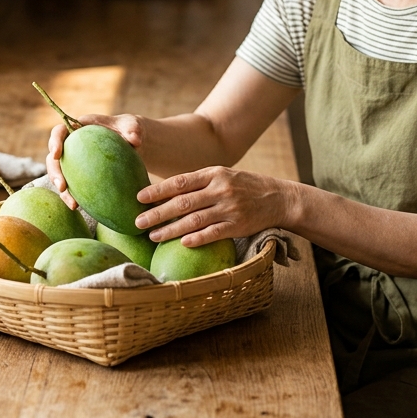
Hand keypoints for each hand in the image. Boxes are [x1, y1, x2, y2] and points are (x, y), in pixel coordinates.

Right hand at [46, 113, 145, 208]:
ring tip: (73, 204)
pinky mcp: (81, 176)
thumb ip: (133, 129)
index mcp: (78, 129)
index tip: (57, 154)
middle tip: (62, 186)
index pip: (59, 131)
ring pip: (60, 175)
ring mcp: (74, 162)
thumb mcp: (133, 126)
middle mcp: (71, 145)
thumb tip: (135, 140)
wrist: (133, 143)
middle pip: (53, 158)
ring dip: (62, 191)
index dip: (54, 141)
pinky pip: (73, 187)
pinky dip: (73, 197)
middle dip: (54, 172)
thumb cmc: (130, 130)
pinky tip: (78, 208)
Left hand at [135, 167, 295, 247]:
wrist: (278, 197)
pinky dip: (197, 238)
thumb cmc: (244, 187)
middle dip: (157, 213)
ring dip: (171, 229)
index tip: (139, 198)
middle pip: (182, 202)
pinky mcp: (238, 225)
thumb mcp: (223, 176)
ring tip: (153, 236)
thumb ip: (198, 183)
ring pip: (194, 220)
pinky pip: (213, 233)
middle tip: (138, 222)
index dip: (158, 190)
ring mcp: (229, 208)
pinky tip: (182, 243)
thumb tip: (165, 192)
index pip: (179, 182)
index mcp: (213, 174)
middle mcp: (220, 189)